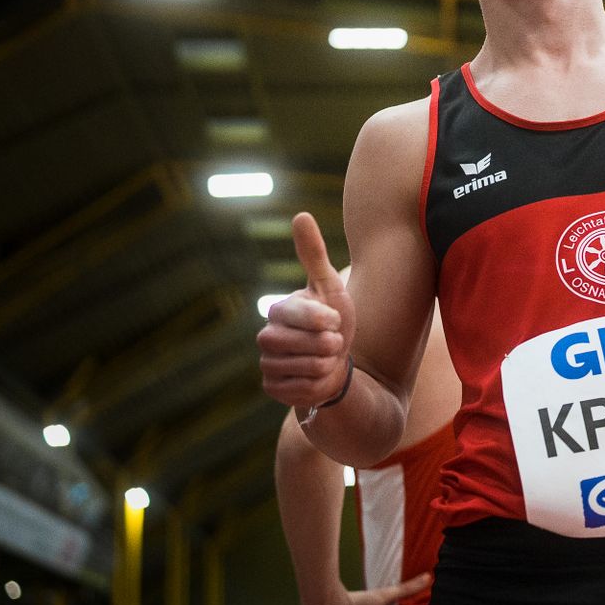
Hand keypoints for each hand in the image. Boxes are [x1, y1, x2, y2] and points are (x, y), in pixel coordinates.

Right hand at [257, 213, 355, 407]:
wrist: (338, 362)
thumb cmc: (334, 321)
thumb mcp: (330, 286)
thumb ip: (313, 254)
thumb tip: (300, 214)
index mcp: (279, 310)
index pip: (304, 314)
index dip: (327, 319)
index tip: (335, 320)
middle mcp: (266, 337)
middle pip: (307, 343)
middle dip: (331, 344)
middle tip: (334, 342)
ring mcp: (267, 364)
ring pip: (308, 367)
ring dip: (328, 363)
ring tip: (327, 358)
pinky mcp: (272, 389)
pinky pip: (303, 389)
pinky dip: (319, 384)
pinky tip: (317, 377)